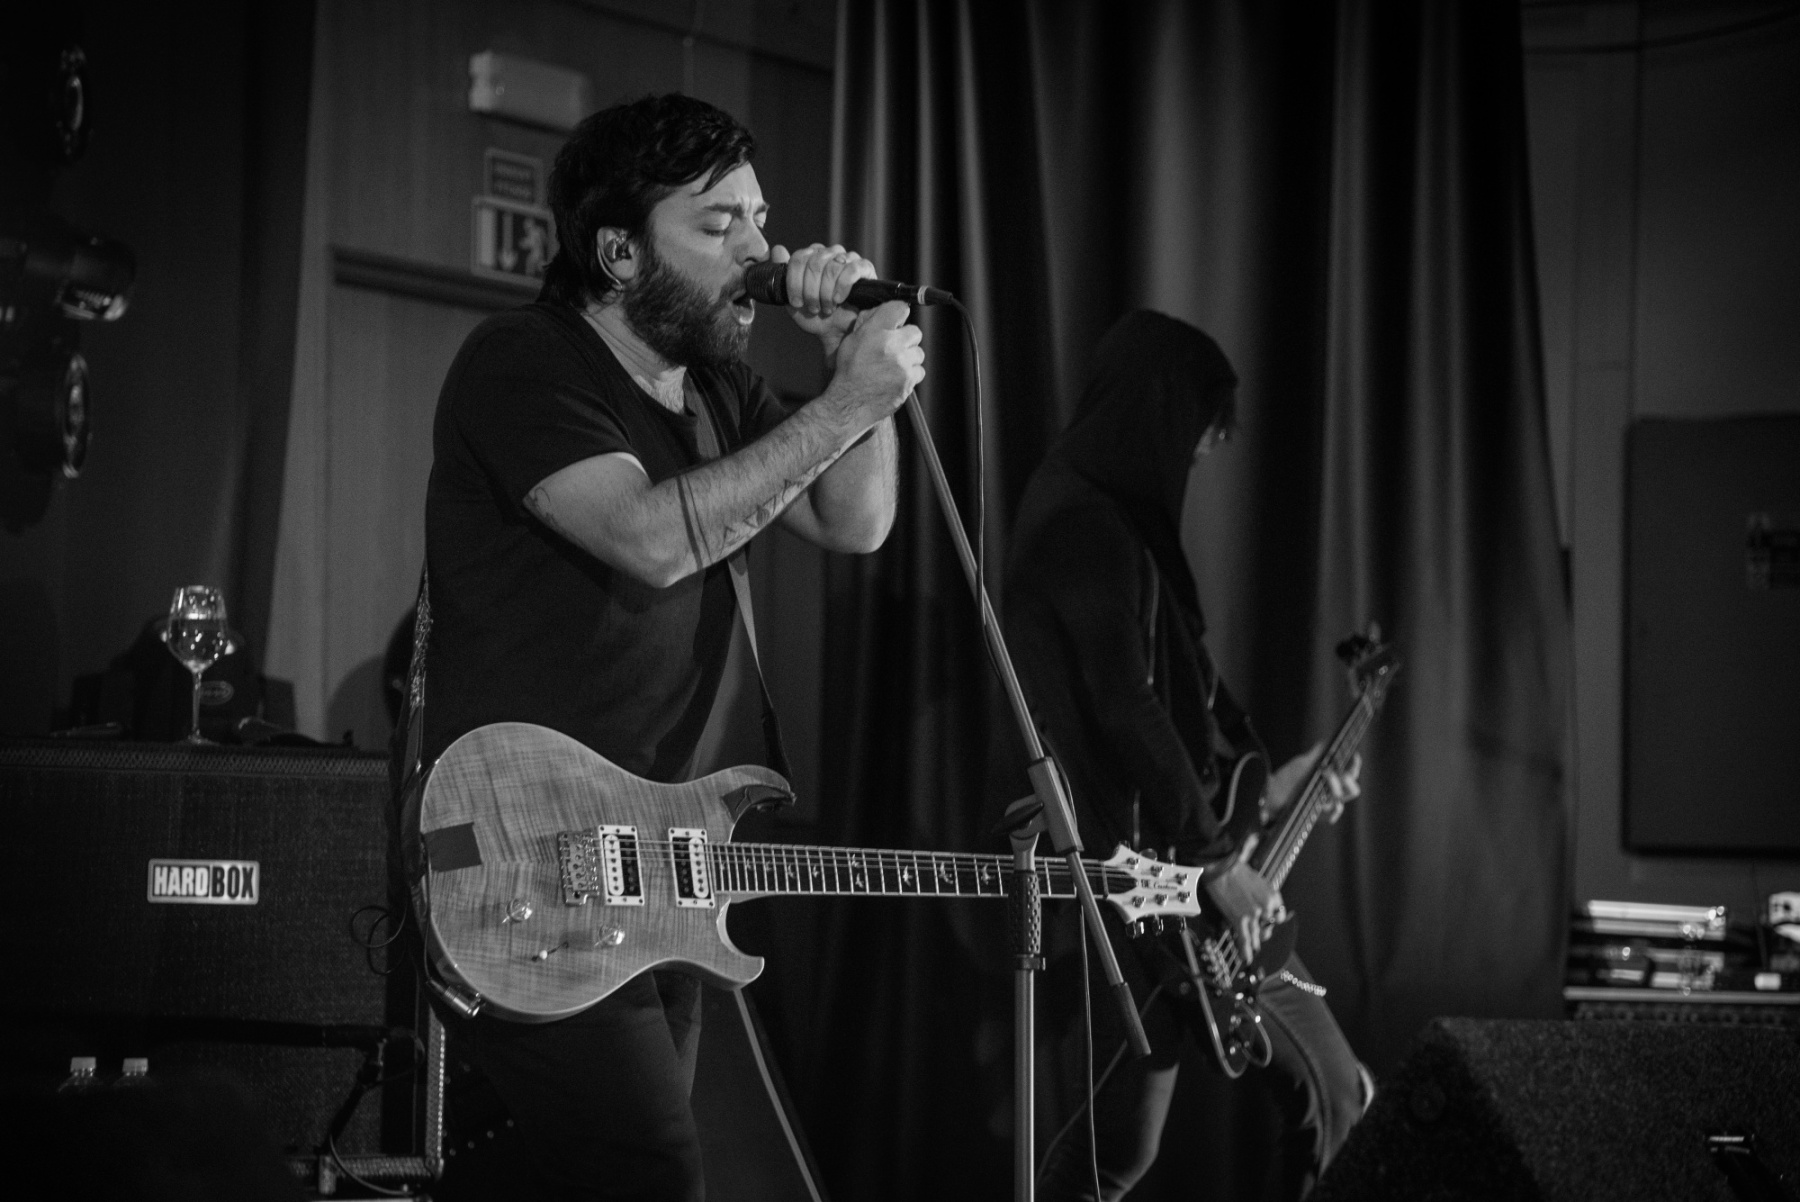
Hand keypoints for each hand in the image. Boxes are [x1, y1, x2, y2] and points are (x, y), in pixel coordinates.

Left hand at [769, 243, 875, 351]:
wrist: (836, 332)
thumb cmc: (815, 315)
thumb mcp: (792, 299)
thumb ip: (782, 276)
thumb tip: (777, 249)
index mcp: (812, 256)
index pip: (799, 258)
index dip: (795, 283)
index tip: (797, 302)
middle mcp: (829, 252)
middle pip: (814, 263)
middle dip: (811, 291)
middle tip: (814, 307)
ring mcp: (848, 258)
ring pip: (832, 267)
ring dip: (826, 293)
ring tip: (827, 308)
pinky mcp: (865, 267)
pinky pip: (852, 270)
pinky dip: (842, 287)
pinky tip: (839, 300)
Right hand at [822, 301, 923, 429]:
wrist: (850, 403)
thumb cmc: (848, 372)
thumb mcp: (851, 341)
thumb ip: (869, 324)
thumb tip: (883, 312)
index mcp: (874, 331)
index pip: (900, 308)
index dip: (899, 315)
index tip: (896, 322)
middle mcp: (891, 345)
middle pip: (915, 331)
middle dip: (906, 339)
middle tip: (895, 348)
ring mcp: (902, 364)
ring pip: (919, 353)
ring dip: (909, 358)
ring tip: (893, 366)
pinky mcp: (908, 380)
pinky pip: (919, 371)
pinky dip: (911, 374)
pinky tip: (896, 377)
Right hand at [1204, 861, 1286, 960]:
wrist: (1223, 868)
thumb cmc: (1237, 870)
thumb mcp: (1258, 881)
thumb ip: (1262, 896)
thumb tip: (1258, 905)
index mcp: (1273, 896)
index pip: (1278, 916)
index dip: (1272, 921)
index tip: (1267, 923)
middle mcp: (1266, 907)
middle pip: (1268, 927)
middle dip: (1263, 932)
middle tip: (1258, 935)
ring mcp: (1253, 915)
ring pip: (1257, 935)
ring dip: (1255, 943)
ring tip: (1253, 949)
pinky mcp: (1240, 919)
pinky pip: (1245, 939)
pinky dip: (1246, 950)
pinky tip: (1246, 958)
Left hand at [1264, 742, 1361, 824]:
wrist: (1269, 795)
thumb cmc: (1286, 779)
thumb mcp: (1302, 763)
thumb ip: (1317, 754)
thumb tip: (1327, 740)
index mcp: (1330, 780)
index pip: (1350, 774)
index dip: (1355, 766)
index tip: (1354, 755)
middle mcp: (1330, 794)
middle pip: (1352, 790)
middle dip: (1348, 778)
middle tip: (1335, 770)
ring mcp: (1324, 806)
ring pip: (1341, 800)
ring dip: (1334, 786)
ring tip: (1324, 773)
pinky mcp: (1317, 816)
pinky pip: (1332, 815)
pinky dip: (1333, 807)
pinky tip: (1328, 800)